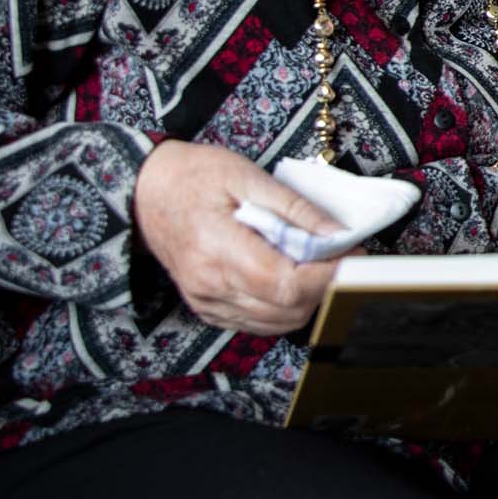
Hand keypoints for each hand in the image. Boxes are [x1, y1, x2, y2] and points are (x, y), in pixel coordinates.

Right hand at [132, 141, 344, 334]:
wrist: (144, 191)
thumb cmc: (194, 176)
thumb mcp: (248, 176)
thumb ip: (295, 209)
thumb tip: (337, 234)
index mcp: (218, 248)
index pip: (286, 284)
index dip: (327, 276)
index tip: (353, 255)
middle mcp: (210, 285)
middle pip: (286, 309)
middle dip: (324, 287)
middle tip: (341, 257)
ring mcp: (206, 301)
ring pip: (276, 323)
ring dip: (307, 300)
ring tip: (317, 265)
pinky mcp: (207, 308)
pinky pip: (257, 322)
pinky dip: (283, 307)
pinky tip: (289, 278)